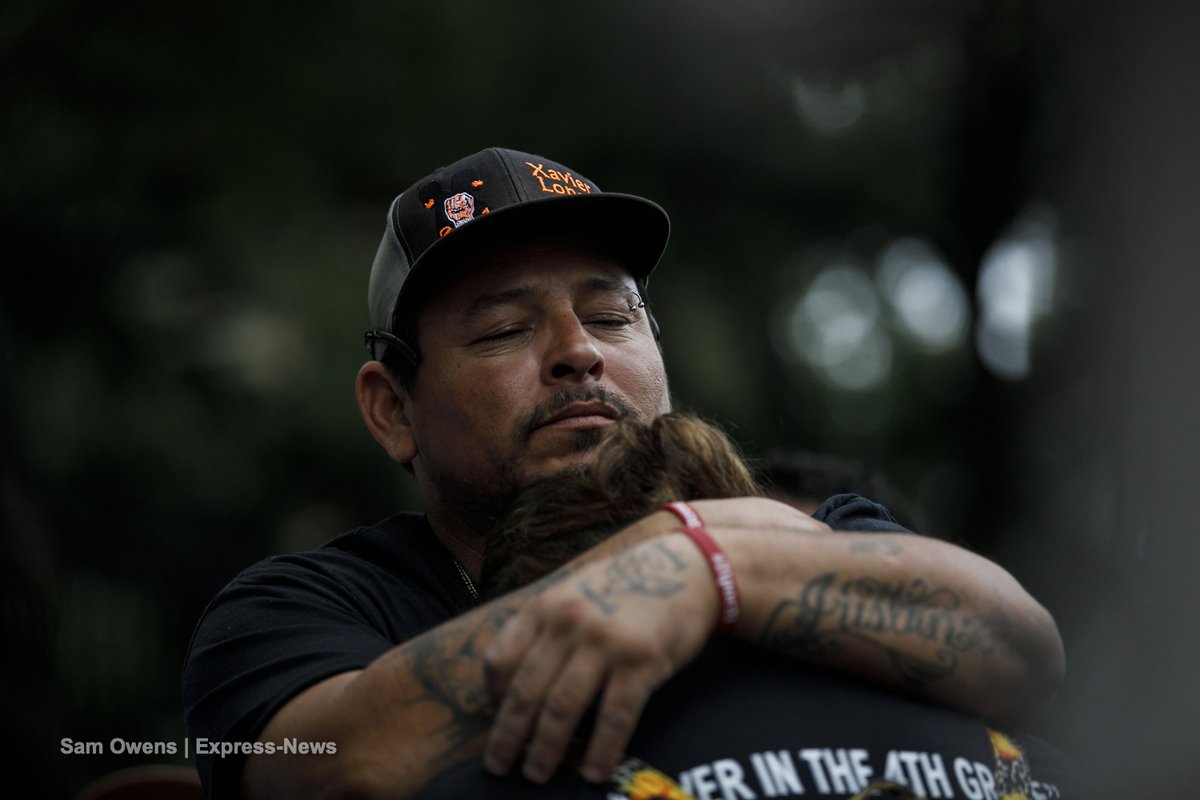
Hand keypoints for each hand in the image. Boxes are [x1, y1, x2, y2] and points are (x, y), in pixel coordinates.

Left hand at [481, 533, 716, 783]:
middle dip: (508, 736)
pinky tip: (592, 773)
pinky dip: (599, 751)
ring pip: (562, 709)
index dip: (492, 699)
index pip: (500, 661)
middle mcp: (568, 622)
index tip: (497, 722)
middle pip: (526, 691)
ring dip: (546, 749)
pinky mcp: (641, 661)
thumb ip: (542, 628)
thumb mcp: (573, 594)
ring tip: (536, 775)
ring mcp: (605, 641)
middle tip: (498, 767)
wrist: (689, 570)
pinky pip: (613, 717)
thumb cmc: (625, 588)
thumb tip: (511, 681)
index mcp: (545, 607)